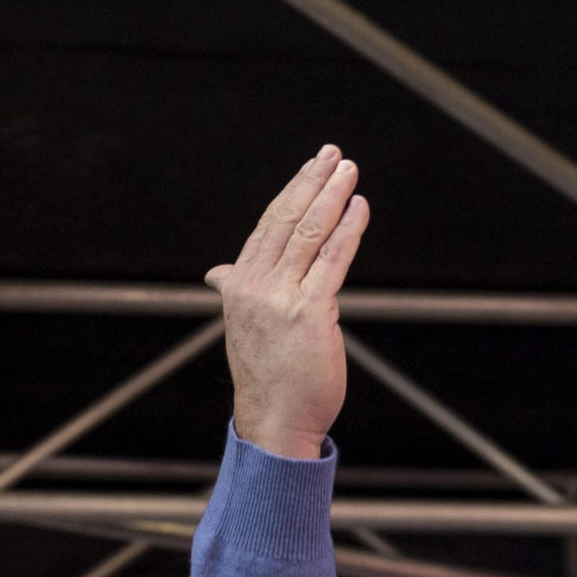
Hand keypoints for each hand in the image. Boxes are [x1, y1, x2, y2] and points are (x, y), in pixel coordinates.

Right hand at [205, 146, 368, 460]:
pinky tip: (359, 208)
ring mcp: (281, 299)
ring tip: (349, 172)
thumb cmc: (266, 377)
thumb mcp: (243, 326)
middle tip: (334, 154)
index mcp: (238, 285)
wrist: (274, 422)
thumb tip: (217, 273)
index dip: (292, 191)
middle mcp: (255, 287)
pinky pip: (332, 261)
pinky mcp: (310, 313)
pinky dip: (347, 230)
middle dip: (312, 182)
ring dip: (332, 197)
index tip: (312, 166)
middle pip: (287, 221)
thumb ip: (235, 291)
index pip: (267, 226)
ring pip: (309, 234)